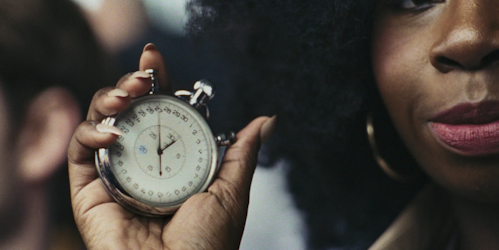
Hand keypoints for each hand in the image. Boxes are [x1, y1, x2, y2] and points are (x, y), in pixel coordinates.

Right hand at [67, 43, 274, 249]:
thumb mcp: (230, 190)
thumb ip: (242, 153)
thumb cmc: (208, 243)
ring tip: (127, 95)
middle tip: (144, 76)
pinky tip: (110, 132)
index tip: (155, 59)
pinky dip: (89, 133)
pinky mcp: (89, 192)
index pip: (160, 112)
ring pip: (100, 124)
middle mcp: (141, 164)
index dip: (155, 83)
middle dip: (130, 83)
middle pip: (128, 111)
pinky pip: (79, 153)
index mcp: (172, 161)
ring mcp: (114, 175)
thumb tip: (266, 121)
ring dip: (108, 100)